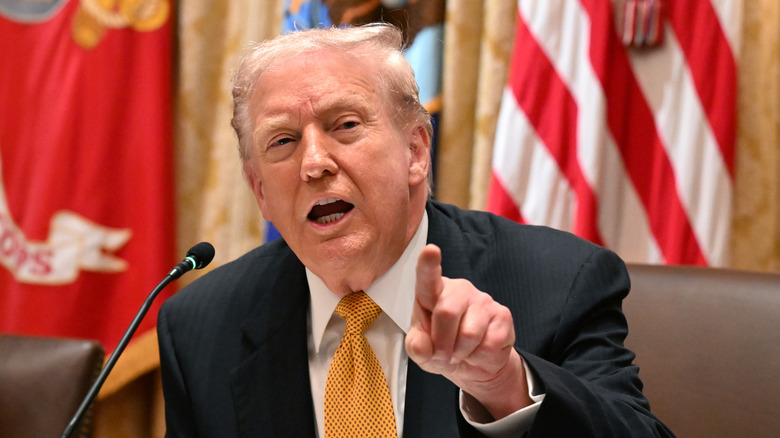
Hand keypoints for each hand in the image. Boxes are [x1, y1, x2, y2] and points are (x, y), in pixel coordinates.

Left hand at [405, 244, 532, 419]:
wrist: (473, 363)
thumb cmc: (443, 348)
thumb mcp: (422, 352)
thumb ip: (416, 347)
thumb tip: (420, 346)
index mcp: (432, 293)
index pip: (428, 276)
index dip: (428, 264)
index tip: (430, 250)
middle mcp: (458, 290)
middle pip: (447, 313)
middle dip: (442, 344)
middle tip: (443, 354)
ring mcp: (482, 299)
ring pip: (469, 334)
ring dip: (461, 353)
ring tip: (461, 351)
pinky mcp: (503, 315)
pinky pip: (489, 344)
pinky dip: (479, 357)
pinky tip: (478, 351)